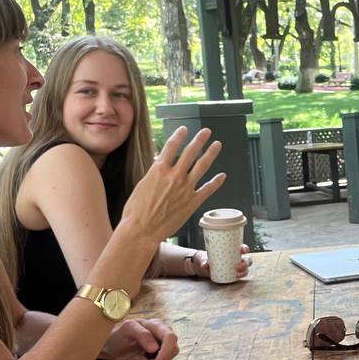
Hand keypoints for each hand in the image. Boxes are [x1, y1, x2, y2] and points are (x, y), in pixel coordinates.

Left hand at [101, 318, 178, 359]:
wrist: (112, 346)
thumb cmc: (120, 334)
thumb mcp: (127, 329)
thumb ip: (142, 334)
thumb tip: (155, 347)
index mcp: (157, 325)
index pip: (170, 337)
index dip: (167, 351)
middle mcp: (162, 335)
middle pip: (174, 348)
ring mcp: (162, 346)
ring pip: (170, 358)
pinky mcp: (158, 356)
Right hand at [120, 127, 224, 241]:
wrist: (142, 230)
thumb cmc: (136, 211)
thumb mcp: (142, 185)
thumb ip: (154, 174)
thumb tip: (160, 166)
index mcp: (158, 170)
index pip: (171, 146)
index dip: (179, 135)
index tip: (184, 129)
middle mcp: (174, 176)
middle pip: (190, 152)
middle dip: (199, 140)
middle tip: (206, 131)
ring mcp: (185, 188)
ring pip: (202, 166)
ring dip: (210, 153)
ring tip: (217, 144)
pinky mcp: (193, 202)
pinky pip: (208, 189)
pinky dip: (216, 182)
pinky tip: (222, 176)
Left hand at [194, 245, 250, 280]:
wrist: (202, 265)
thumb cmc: (205, 257)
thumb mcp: (204, 258)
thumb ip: (204, 261)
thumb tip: (205, 265)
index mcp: (232, 251)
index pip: (242, 248)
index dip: (245, 248)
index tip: (242, 250)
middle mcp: (236, 258)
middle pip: (247, 259)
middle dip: (245, 263)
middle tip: (237, 266)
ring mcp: (235, 266)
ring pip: (246, 268)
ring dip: (244, 271)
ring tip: (237, 274)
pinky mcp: (233, 274)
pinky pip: (241, 274)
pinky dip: (241, 276)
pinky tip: (237, 277)